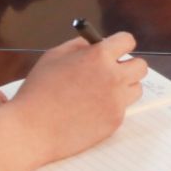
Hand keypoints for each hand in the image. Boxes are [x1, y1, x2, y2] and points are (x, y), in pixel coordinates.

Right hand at [8, 33, 146, 168]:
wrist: (29, 130)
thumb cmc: (37, 91)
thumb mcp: (54, 57)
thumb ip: (79, 46)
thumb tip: (95, 43)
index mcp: (99, 56)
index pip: (127, 41)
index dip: (120, 45)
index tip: (115, 50)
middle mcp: (113, 76)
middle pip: (140, 66)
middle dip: (127, 67)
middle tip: (113, 72)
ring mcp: (116, 101)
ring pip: (135, 89)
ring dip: (123, 89)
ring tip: (100, 94)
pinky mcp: (115, 121)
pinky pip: (121, 110)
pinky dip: (109, 109)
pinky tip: (89, 113)